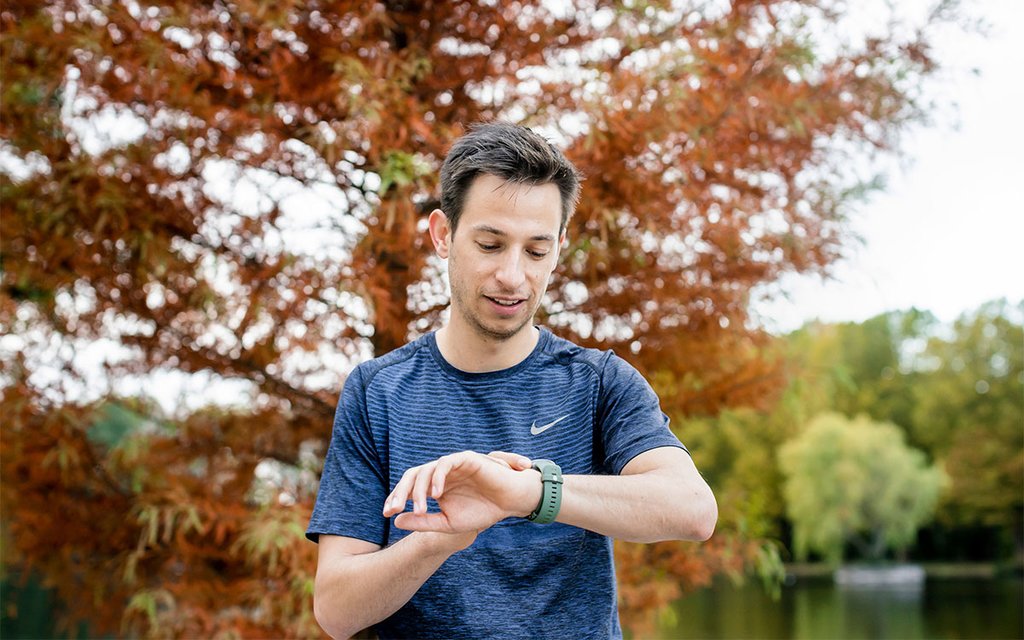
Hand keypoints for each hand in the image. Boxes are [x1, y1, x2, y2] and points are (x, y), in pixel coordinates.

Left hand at [383, 451, 539, 533]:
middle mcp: (440, 473)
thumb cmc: (481, 511)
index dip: (396, 498)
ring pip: (426, 470)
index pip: (409, 488)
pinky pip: (445, 463)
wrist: (510, 503)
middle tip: (393, 509)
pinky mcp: (465, 459)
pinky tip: (436, 495)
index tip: (387, 514)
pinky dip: (438, 477)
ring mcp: (451, 465)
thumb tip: (396, 521)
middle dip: (400, 492)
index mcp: (434, 486)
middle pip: (412, 476)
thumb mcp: (447, 523)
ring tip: (420, 509)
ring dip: (419, 490)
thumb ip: (423, 521)